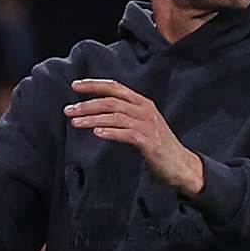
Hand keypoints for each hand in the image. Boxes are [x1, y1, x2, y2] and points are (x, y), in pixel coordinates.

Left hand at [65, 79, 203, 197]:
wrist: (181, 165)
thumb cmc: (158, 145)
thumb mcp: (142, 124)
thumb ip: (124, 115)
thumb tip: (97, 112)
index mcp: (142, 103)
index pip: (115, 87)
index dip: (94, 85)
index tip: (74, 86)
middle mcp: (145, 110)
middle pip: (111, 101)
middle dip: (87, 105)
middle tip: (68, 111)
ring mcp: (148, 125)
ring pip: (115, 117)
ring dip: (93, 119)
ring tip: (76, 123)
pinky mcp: (149, 142)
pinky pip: (126, 134)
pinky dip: (111, 132)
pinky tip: (97, 133)